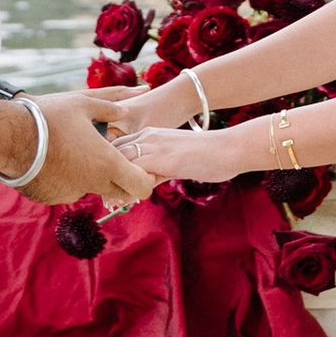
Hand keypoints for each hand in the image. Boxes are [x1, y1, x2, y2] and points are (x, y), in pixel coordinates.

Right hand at [21, 94, 156, 207]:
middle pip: (120, 192)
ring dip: (90, 177)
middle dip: (120, 179)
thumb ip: (110, 108)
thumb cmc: (48, 117)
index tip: (137, 165)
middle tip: (108, 157)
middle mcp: (93, 184)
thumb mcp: (82, 104)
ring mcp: (72, 194)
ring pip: (91, 189)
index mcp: (107, 163)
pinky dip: (68, 179)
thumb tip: (126, 110)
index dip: (144, 178)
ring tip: (74, 151)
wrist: (8, 137)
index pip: (142, 186)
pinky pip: (68, 191)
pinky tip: (55, 160)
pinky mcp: (52, 198)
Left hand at [115, 123, 251, 190]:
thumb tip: (144, 183)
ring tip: (112, 203)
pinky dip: (128, 188)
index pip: (118, 145)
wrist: (229, 148)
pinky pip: (135, 172)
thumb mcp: (175, 161)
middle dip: (107, 174)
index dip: (111, 164)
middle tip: (106, 198)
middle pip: (113, 152)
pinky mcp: (162, 159)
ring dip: (114, 183)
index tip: (108, 184)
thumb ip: (157, 169)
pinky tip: (127, 202)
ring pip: (120, 161)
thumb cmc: (207, 155)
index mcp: (150, 134)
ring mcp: (154, 145)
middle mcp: (148, 136)